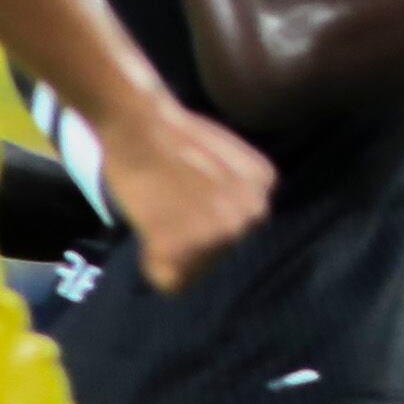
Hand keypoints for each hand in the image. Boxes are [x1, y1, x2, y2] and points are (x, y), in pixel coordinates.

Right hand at [95, 93, 273, 290]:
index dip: (205, 221)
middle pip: (220, 255)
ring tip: (158, 212)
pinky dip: (152, 263)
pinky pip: (170, 281)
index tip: (187, 198)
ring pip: (196, 270)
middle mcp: (254, 212)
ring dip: (173, 250)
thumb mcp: (225, 157)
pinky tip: (149, 230)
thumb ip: (233, 190)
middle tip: (168, 206)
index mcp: (266, 186)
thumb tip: (223, 223)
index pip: (239, 230)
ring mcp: (223, 232)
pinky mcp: (186, 247)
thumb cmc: (170, 135)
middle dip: (192, 240)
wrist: (137, 123)